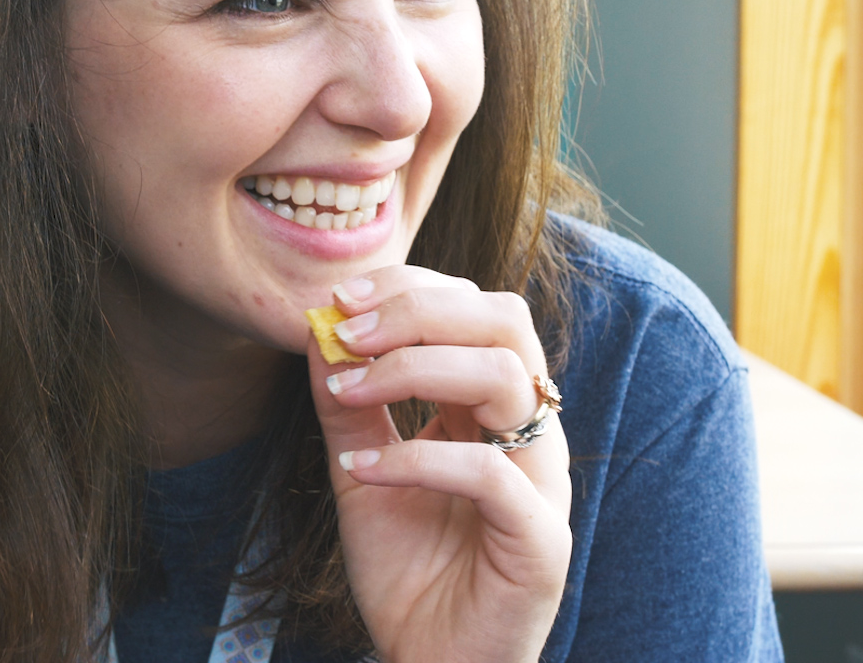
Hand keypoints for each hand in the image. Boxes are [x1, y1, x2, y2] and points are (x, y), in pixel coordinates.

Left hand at [308, 266, 571, 662]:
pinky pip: (490, 474)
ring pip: (505, 378)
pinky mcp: (542, 540)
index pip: (475, 310)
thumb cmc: (408, 571)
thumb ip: (347, 404)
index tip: (340, 300)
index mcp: (494, 407)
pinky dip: (416, 459)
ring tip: (348, 389)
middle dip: (419, 311)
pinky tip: (361, 470)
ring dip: (414, 369)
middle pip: (504, 322)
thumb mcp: (359, 472)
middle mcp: (529, 431)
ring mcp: (543, 482)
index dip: (411, 290)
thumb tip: (319, 327)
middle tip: (349, 330)